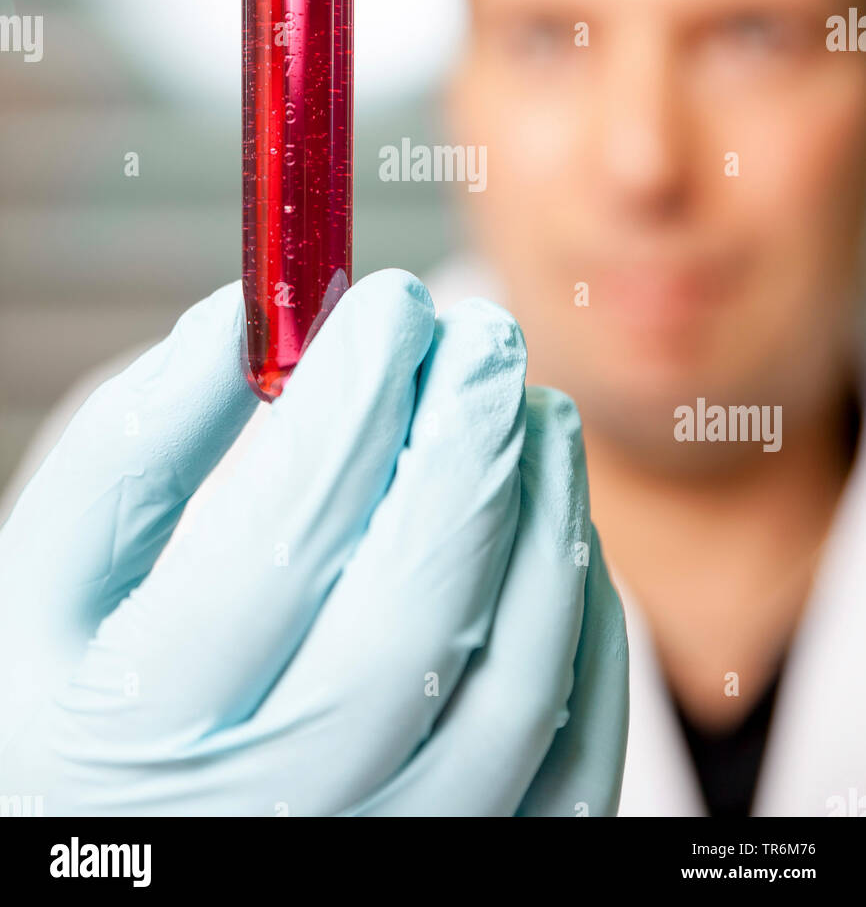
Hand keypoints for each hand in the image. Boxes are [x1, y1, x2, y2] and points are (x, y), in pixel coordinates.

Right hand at [0, 269, 626, 816]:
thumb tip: (246, 322)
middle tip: (485, 333)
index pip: (277, 543)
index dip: (349, 407)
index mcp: (144, 732)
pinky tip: (556, 533)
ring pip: (515, 683)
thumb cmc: (77, 703)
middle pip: (415, 618)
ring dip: (545, 518)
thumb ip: (133, 447)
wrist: (119, 844)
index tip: (388, 304)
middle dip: (466, 445)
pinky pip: (573, 759)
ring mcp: (388, 851)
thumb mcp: (49, 579)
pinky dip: (587, 629)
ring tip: (535, 413)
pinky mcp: (466, 863)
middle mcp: (276, 812)